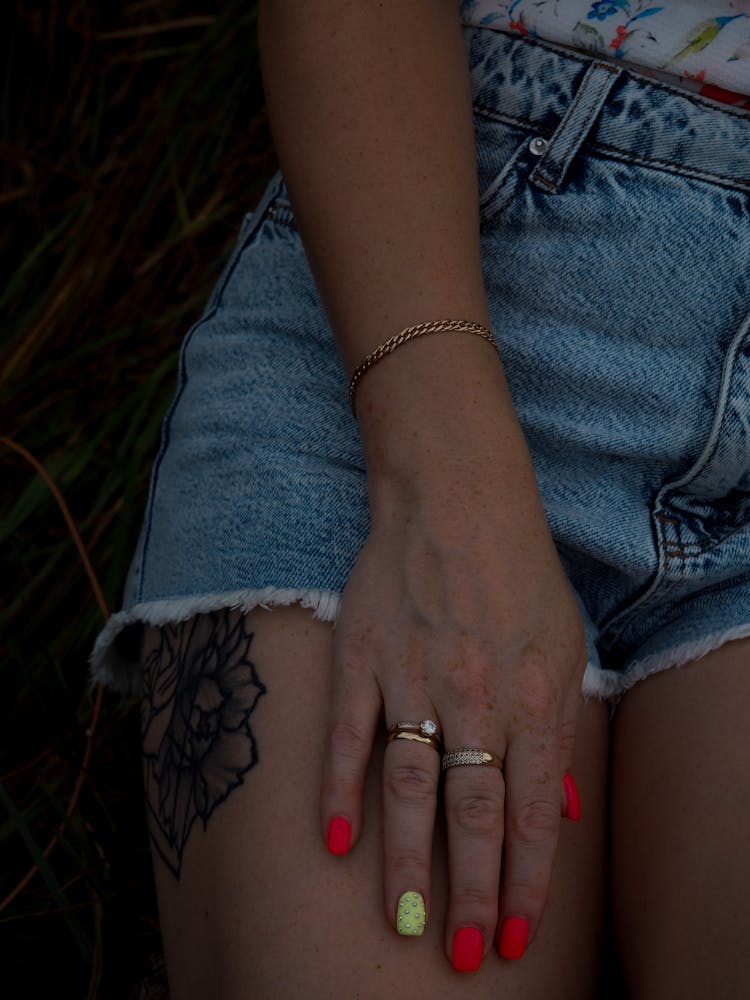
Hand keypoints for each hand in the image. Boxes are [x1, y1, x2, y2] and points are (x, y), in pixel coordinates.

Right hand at [319, 436, 586, 969]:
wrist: (456, 501)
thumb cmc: (519, 574)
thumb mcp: (565, 646)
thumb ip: (561, 729)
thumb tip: (564, 808)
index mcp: (532, 697)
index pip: (530, 813)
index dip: (524, 881)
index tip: (514, 933)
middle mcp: (475, 697)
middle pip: (473, 814)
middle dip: (472, 893)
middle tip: (463, 954)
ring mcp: (414, 678)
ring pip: (410, 788)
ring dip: (408, 863)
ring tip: (406, 924)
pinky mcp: (362, 657)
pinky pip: (350, 735)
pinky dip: (341, 792)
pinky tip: (336, 843)